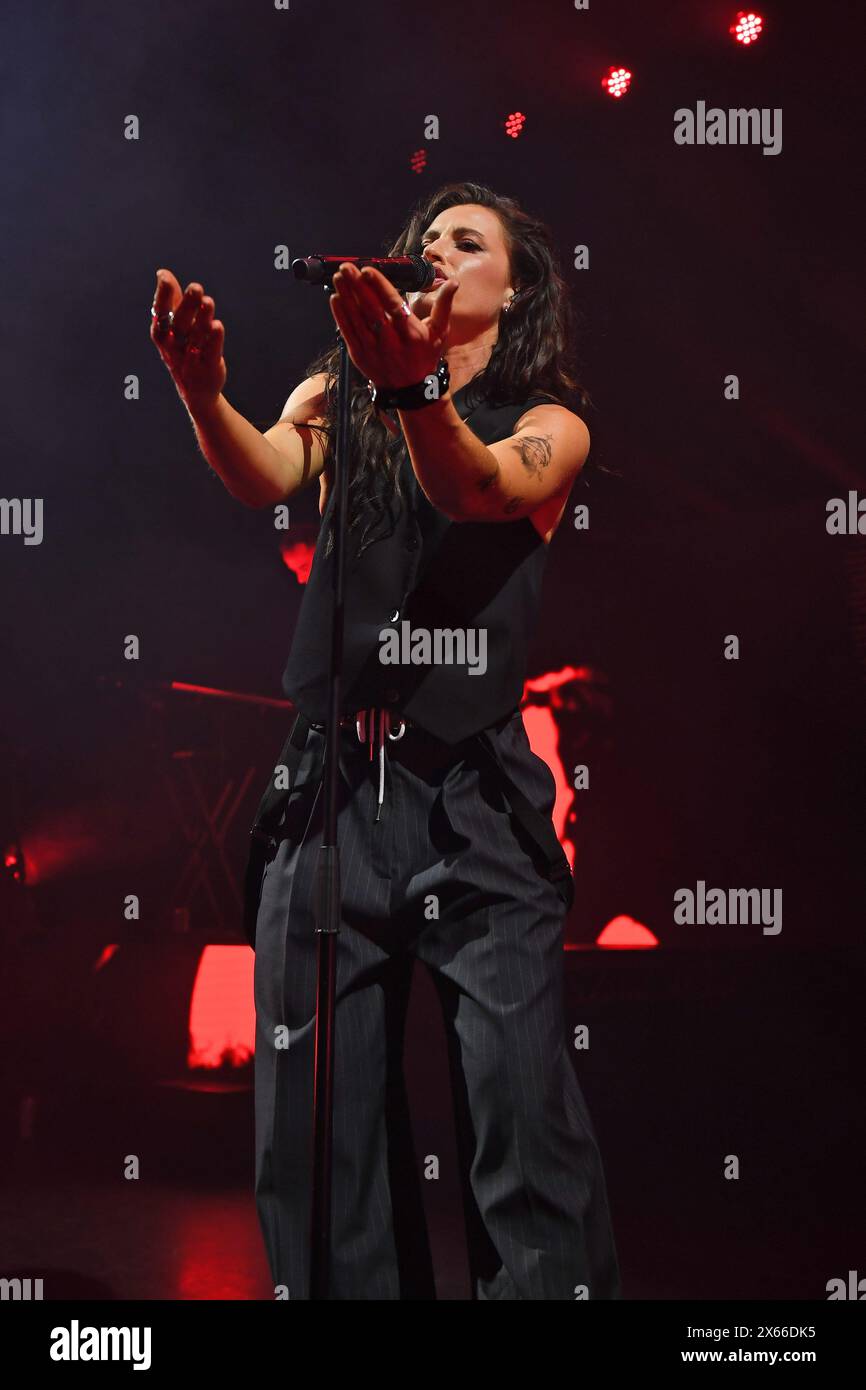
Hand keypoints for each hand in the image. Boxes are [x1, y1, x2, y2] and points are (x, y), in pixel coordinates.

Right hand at [151, 269, 226, 409]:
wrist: (196, 391)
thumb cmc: (183, 351)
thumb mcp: (174, 328)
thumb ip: (170, 301)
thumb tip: (162, 273)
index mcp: (163, 335)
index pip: (160, 314)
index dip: (161, 297)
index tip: (165, 278)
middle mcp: (174, 347)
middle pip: (179, 324)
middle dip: (187, 306)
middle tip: (196, 287)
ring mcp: (191, 359)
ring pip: (196, 337)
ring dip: (202, 319)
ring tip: (209, 301)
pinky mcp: (208, 368)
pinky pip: (211, 353)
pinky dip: (214, 340)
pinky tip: (217, 326)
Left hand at [328, 263, 457, 388]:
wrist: (410, 389)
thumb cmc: (425, 355)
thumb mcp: (439, 332)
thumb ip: (444, 306)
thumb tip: (453, 283)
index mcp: (411, 333)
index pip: (393, 304)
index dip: (379, 286)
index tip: (368, 269)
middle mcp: (391, 342)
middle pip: (371, 309)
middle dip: (357, 286)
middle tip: (347, 267)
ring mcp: (373, 350)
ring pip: (356, 319)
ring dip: (346, 296)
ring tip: (338, 277)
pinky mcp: (360, 356)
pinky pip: (348, 333)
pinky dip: (341, 315)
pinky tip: (336, 299)